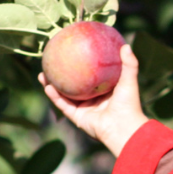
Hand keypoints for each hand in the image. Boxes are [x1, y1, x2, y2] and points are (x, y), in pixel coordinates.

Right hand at [39, 42, 148, 157]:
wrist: (123, 128)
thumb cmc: (128, 104)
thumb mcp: (129, 80)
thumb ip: (129, 63)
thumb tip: (125, 44)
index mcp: (105, 91)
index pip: (91, 75)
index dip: (81, 65)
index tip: (73, 52)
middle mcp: (93, 100)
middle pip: (74, 84)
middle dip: (63, 74)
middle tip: (54, 60)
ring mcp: (85, 109)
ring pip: (64, 95)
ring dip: (52, 85)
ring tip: (43, 73)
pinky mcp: (78, 118)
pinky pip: (63, 105)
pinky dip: (55, 96)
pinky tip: (47, 86)